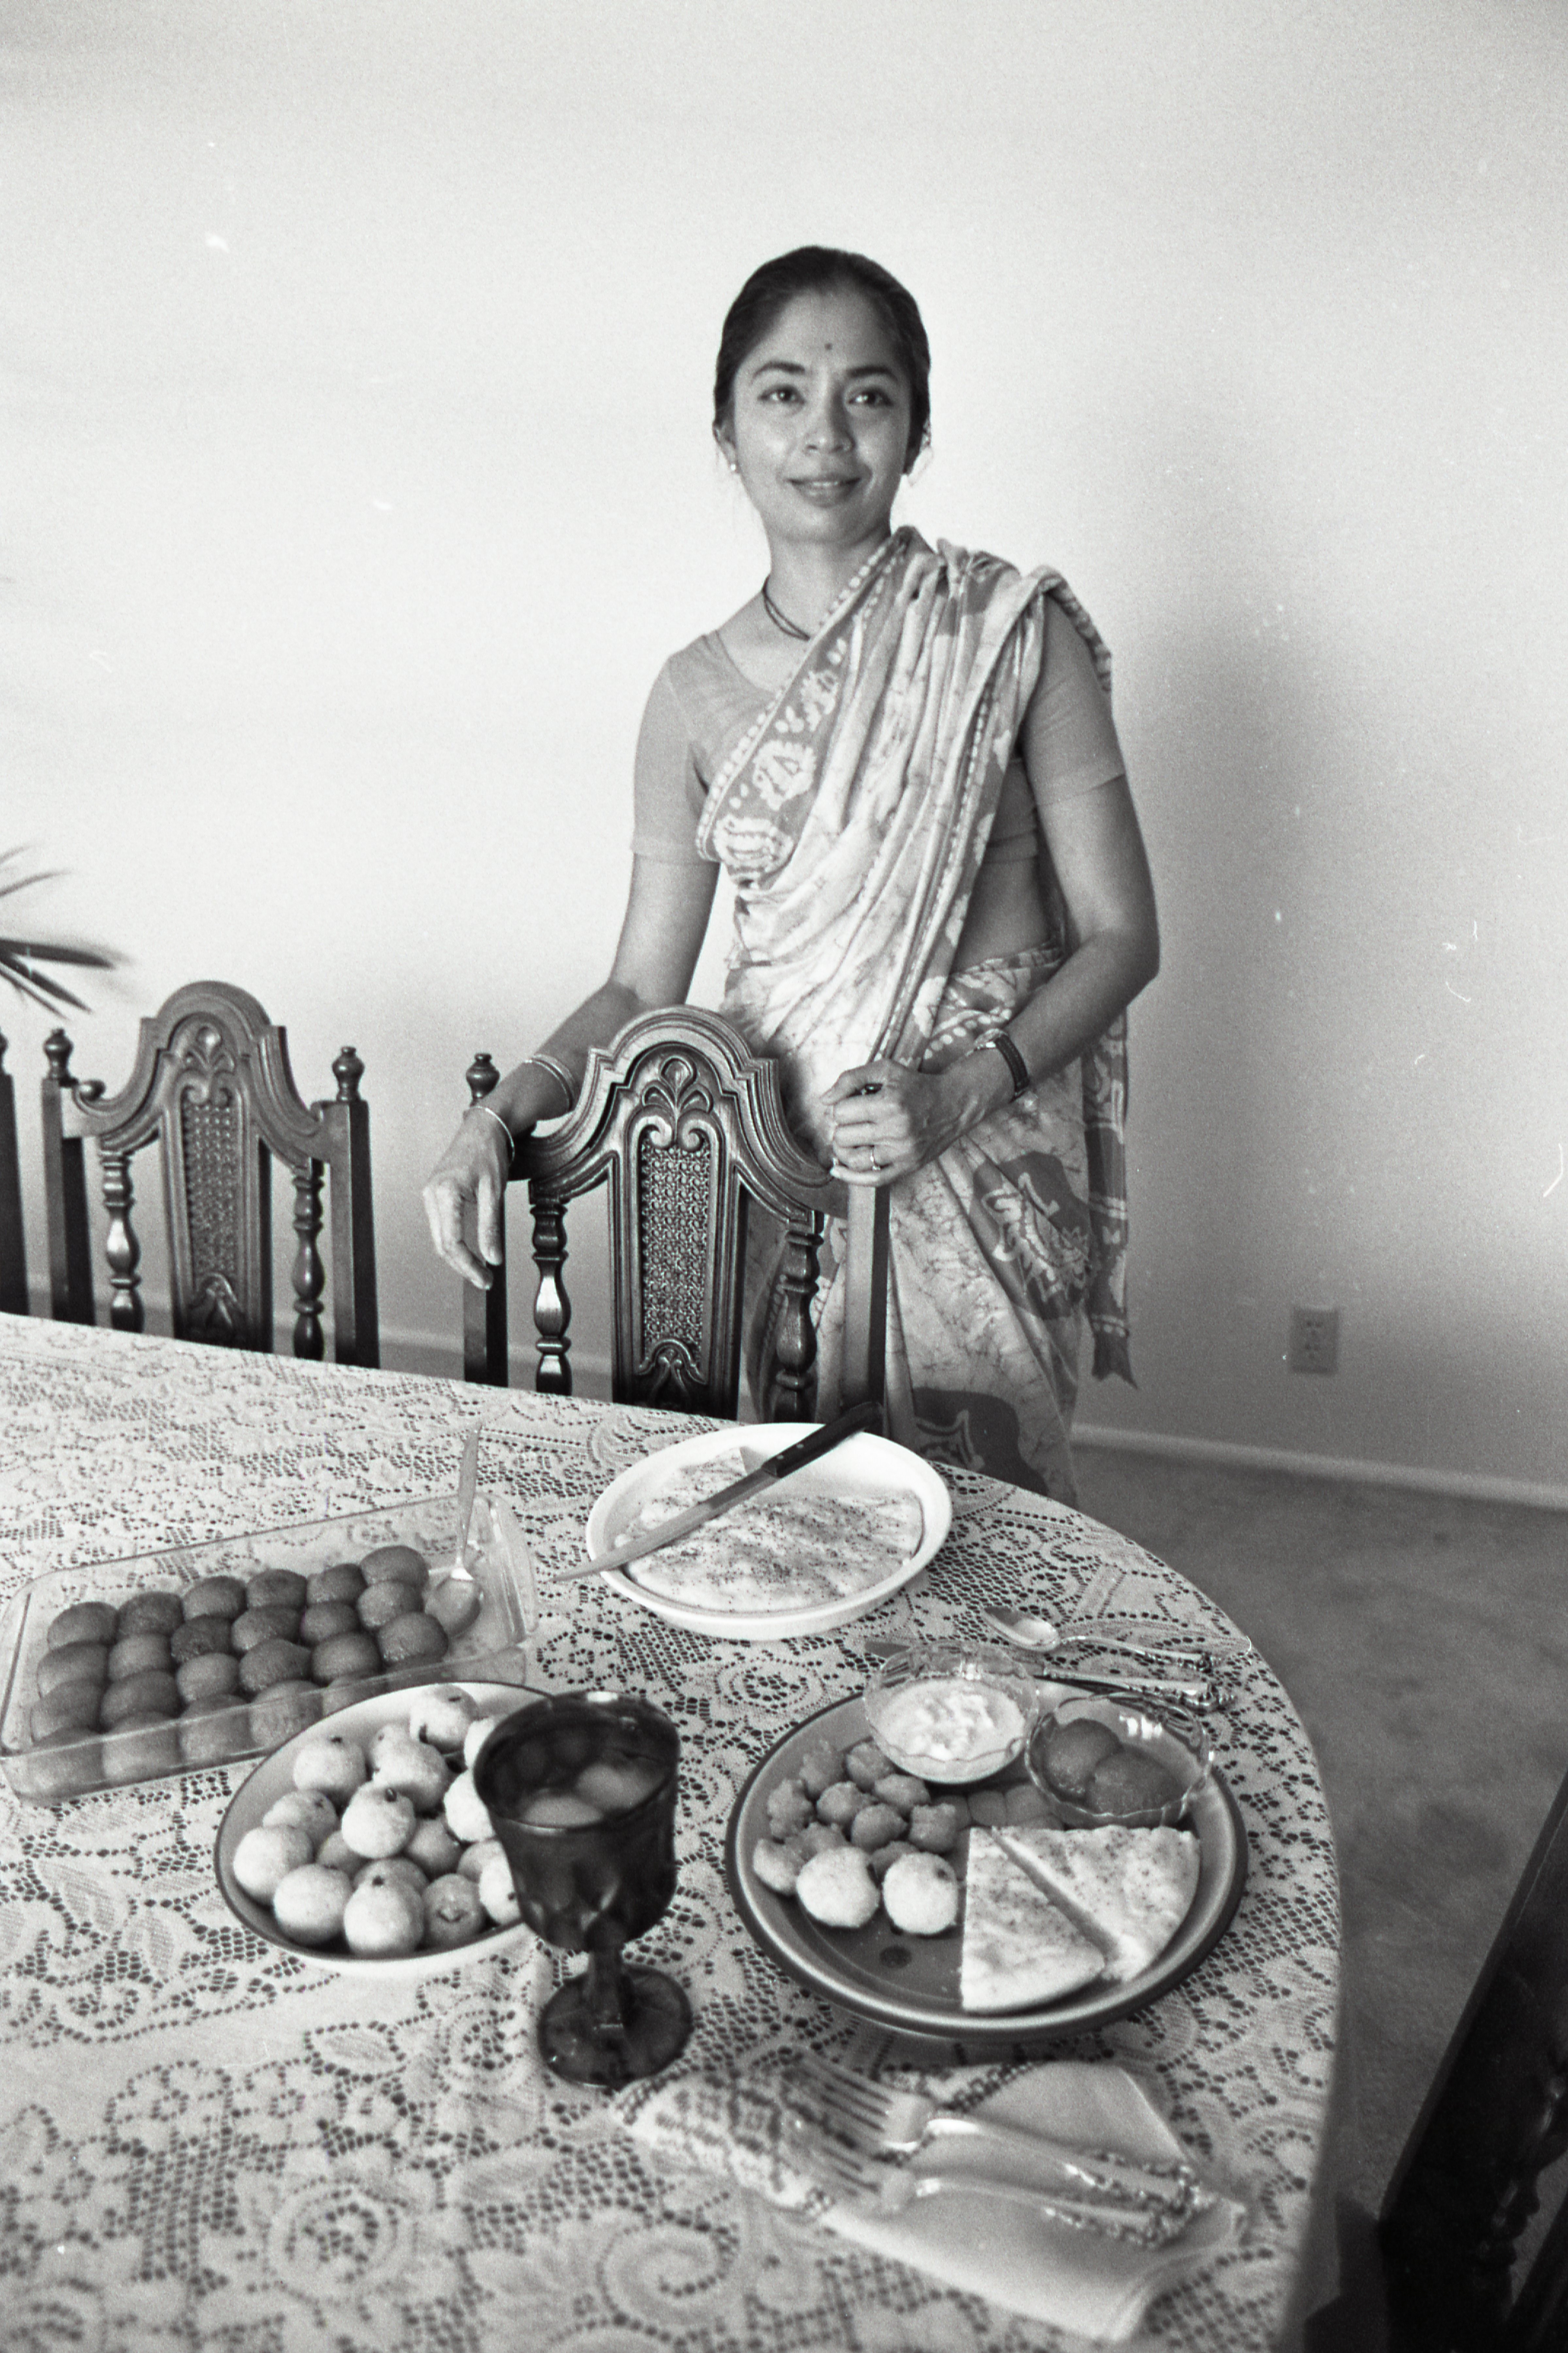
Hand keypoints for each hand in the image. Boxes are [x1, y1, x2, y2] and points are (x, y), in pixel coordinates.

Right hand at [422, 1111, 516, 1287]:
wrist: (481, 1128)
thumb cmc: (488, 1153)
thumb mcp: (494, 1192)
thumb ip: (490, 1226)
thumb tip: (492, 1257)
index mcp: (445, 1193)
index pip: (451, 1242)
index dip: (468, 1265)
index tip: (485, 1278)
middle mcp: (431, 1195)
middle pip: (442, 1244)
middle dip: (463, 1266)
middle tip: (485, 1280)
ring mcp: (430, 1195)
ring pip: (440, 1238)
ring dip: (458, 1257)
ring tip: (480, 1269)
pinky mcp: (435, 1196)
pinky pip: (442, 1227)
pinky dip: (455, 1242)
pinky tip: (471, 1251)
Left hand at [822, 1057, 997, 1185]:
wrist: (953, 1105)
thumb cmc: (916, 1085)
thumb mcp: (886, 1070)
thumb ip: (852, 1078)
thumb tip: (824, 1099)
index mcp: (888, 1104)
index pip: (841, 1112)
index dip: (840, 1107)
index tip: (851, 1104)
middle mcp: (895, 1130)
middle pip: (843, 1137)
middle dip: (842, 1127)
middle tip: (852, 1121)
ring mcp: (901, 1152)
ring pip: (853, 1159)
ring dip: (844, 1149)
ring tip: (850, 1139)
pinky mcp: (907, 1166)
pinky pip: (872, 1179)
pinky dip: (850, 1177)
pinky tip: (838, 1170)